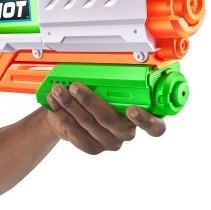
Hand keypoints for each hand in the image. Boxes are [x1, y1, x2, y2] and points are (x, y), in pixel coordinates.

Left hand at [45, 82, 165, 154]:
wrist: (75, 116)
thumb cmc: (99, 97)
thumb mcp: (110, 86)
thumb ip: (114, 80)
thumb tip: (105, 61)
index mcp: (142, 118)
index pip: (156, 127)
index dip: (146, 120)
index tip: (132, 109)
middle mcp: (127, 132)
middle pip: (111, 121)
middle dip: (90, 101)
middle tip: (76, 86)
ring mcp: (109, 142)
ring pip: (88, 124)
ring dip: (70, 104)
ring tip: (58, 90)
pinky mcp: (92, 147)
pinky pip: (75, 132)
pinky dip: (62, 114)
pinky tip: (54, 102)